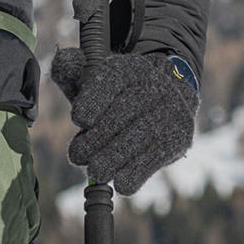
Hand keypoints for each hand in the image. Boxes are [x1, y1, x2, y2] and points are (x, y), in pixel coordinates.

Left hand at [49, 48, 199, 194]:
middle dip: (97, 137)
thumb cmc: (118, 98)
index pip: (112, 78)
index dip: (94, 98)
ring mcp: (171, 109)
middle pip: (124, 110)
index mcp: (130, 67)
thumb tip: (63, 60)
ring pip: (140, 135)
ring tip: (96, 171)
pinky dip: (138, 173)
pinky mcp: (180, 135)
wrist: (165, 104)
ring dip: (114, 158)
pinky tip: (122, 183)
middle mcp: (155, 83)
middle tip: (77, 155)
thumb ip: (74, 73)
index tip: (79, 119)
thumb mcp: (96, 83)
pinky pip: (157, 156)